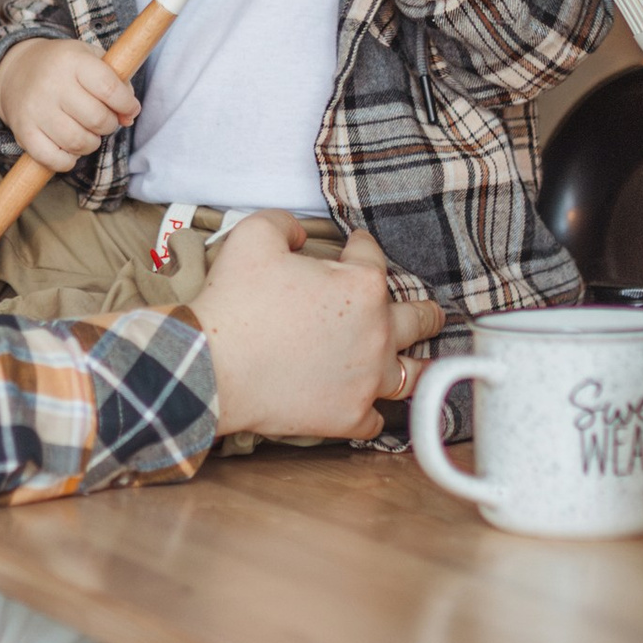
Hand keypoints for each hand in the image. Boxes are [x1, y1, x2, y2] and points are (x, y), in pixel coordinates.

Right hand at [0, 33, 138, 173]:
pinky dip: (68, 160)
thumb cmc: (64, 67)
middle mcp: (52, 84)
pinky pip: (53, 159)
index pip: (109, 88)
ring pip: (78, 142)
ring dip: (91, 143)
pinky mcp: (23, 132)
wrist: (16, 70)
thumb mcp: (92, 59)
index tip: (130, 109)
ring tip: (87, 132)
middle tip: (104, 120)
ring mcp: (36, 110)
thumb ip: (118, 83)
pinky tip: (69, 148)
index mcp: (72, 61)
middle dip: (109, 124)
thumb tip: (129, 117)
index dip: (127, 104)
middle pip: (97, 119)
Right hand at [191, 220, 443, 441]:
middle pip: (418, 319)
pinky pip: (377, 420)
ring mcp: (367, 379)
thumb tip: (300, 234)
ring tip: (422, 362)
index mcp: (363, 286)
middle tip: (432, 313)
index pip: (373, 257)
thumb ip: (285, 223)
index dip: (361, 246)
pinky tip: (368, 406)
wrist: (211, 366)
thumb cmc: (234, 302)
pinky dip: (374, 411)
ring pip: (411, 374)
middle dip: (425, 312)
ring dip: (417, 364)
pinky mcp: (349, 416)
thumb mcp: (254, 236)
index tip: (356, 246)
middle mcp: (377, 333)